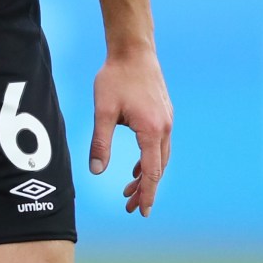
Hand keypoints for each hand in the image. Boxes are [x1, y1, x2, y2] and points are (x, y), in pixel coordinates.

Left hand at [88, 49, 172, 216]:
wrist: (133, 50)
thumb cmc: (115, 78)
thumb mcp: (102, 112)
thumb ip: (100, 143)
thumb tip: (97, 171)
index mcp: (152, 130)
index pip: (152, 171)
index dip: (147, 193)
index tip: (144, 211)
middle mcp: (165, 127)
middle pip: (158, 168)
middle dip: (146, 190)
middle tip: (131, 207)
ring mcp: (166, 119)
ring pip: (160, 157)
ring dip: (147, 176)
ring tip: (130, 191)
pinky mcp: (163, 113)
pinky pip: (159, 144)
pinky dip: (149, 160)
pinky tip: (137, 168)